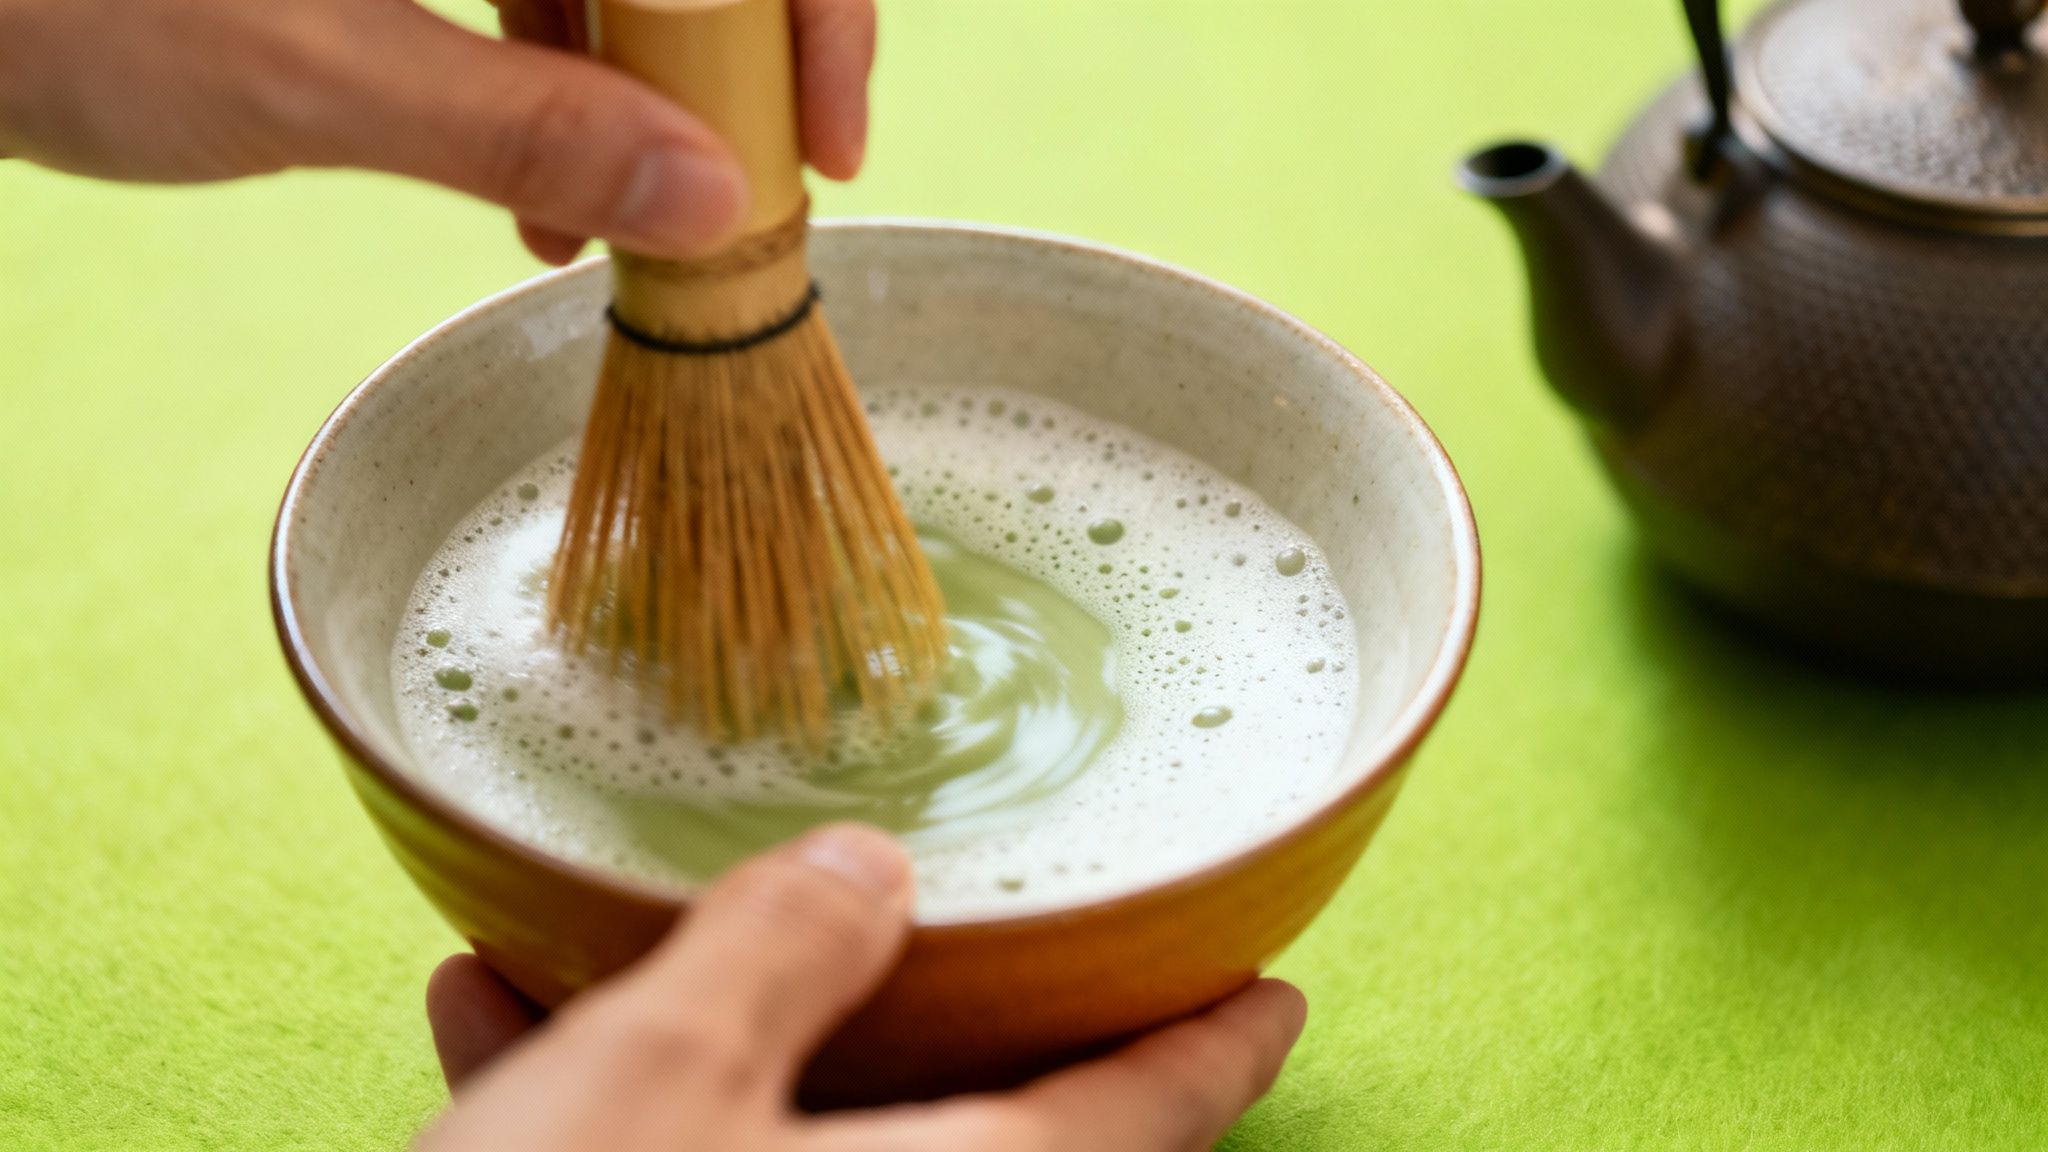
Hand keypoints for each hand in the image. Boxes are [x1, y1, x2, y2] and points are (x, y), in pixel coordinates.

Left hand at [0, 0, 872, 262]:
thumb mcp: (310, 73)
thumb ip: (521, 131)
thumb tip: (712, 201)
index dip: (812, 11)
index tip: (826, 143)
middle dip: (725, 66)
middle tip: (733, 194)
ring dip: (635, 97)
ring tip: (606, 230)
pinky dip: (552, 88)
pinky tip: (529, 200)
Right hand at [420, 824, 1307, 1150]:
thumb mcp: (656, 1082)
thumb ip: (775, 954)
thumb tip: (869, 872)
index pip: (1147, 1118)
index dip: (1220, 1048)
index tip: (1275, 998)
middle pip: (988, 1142)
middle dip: (959, 1029)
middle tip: (974, 941)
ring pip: (795, 1150)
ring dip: (716, 1047)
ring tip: (618, 949)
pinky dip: (614, 1119)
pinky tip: (487, 1027)